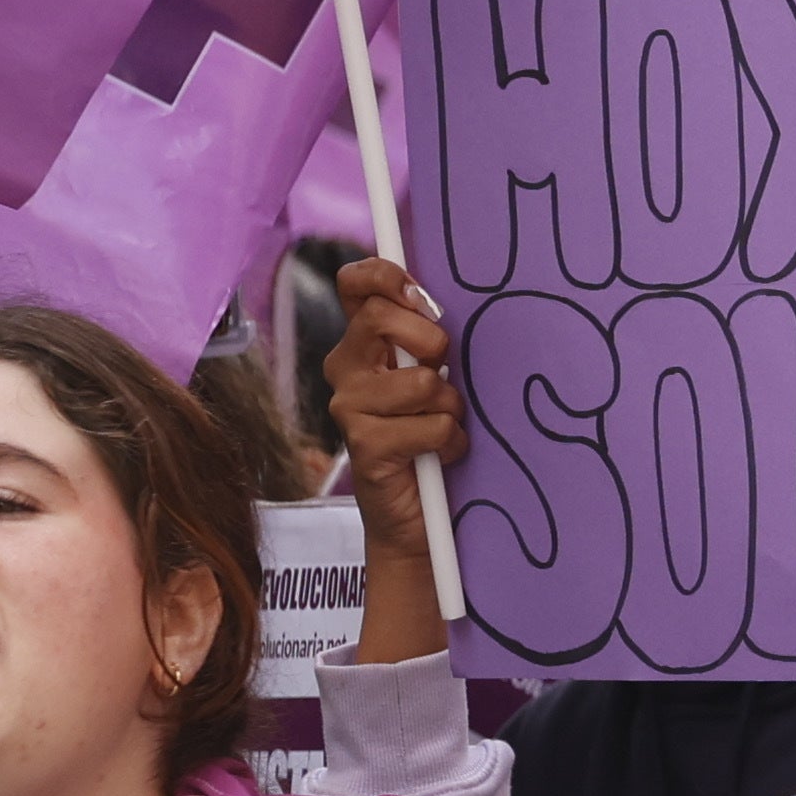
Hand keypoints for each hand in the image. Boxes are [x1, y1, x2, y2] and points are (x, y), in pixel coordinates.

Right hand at [326, 258, 461, 664]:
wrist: (419, 520)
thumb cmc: (434, 438)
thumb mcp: (435, 376)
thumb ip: (430, 337)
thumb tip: (443, 300)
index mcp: (363, 344)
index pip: (356, 283)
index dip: (386, 276)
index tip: (421, 298)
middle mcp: (346, 369)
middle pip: (380, 318)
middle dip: (431, 343)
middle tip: (444, 376)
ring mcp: (349, 409)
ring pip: (420, 380)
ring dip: (449, 407)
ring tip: (443, 428)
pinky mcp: (365, 447)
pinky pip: (430, 426)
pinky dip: (449, 442)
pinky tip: (439, 458)